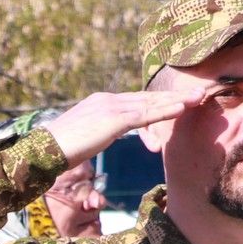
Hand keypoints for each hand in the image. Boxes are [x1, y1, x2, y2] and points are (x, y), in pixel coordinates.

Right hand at [43, 88, 211, 167]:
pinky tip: (181, 108)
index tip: (179, 100)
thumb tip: (101, 136)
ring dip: (177, 100)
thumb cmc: (58, 149)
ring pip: (150, 103)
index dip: (159, 101)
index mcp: (100, 102)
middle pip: (147, 97)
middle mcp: (107, 99)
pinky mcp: (112, 119)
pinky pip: (145, 114)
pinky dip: (164, 110)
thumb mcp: (83, 136)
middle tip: (199, 93)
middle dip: (174, 95)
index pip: (136, 101)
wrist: (43, 149)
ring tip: (199, 98)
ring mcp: (110, 107)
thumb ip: (97, 131)